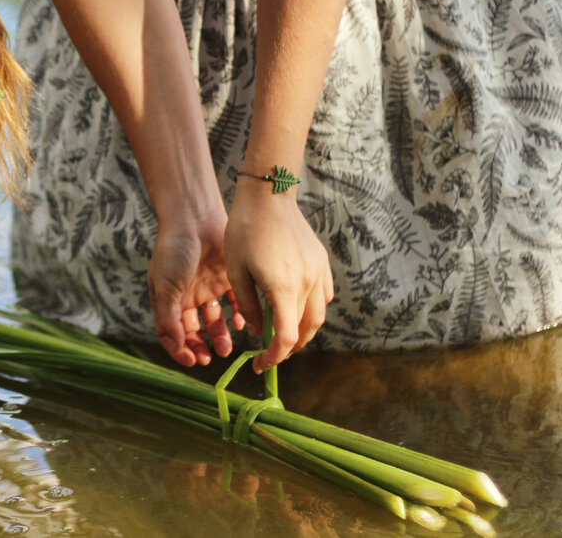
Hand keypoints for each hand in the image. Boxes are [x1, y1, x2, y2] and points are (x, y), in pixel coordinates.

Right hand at [148, 209, 245, 366]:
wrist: (194, 218)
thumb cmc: (173, 251)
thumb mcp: (166, 286)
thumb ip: (169, 318)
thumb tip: (177, 347)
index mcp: (169, 300)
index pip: (172, 333)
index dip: (181, 350)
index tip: (193, 360)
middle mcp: (188, 297)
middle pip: (194, 331)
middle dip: (202, 346)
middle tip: (212, 357)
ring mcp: (208, 288)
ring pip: (216, 321)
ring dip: (221, 336)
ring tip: (228, 347)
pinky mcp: (228, 278)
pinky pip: (235, 303)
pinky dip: (239, 316)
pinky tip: (241, 324)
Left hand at [224, 182, 332, 372]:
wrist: (268, 196)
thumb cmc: (244, 231)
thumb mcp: (236, 271)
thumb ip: (247, 306)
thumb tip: (258, 332)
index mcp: (284, 289)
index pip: (287, 338)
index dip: (275, 357)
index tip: (261, 364)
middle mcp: (308, 283)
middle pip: (307, 330)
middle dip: (290, 348)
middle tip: (272, 353)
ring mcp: (318, 271)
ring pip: (320, 314)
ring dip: (305, 330)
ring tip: (285, 334)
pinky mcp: (321, 261)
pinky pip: (325, 294)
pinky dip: (314, 308)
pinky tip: (298, 306)